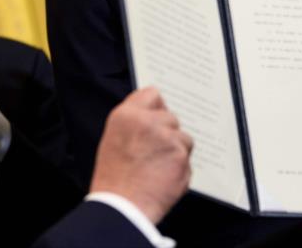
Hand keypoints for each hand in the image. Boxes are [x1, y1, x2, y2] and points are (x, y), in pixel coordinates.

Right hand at [89, 87, 192, 223]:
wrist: (122, 207)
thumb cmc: (114, 178)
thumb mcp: (113, 139)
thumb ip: (134, 123)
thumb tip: (154, 118)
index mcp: (126, 115)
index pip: (152, 94)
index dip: (156, 108)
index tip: (157, 118)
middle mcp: (147, 122)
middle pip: (171, 117)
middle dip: (168, 133)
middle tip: (154, 152)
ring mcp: (167, 138)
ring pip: (183, 137)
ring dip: (176, 151)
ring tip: (158, 168)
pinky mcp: (181, 156)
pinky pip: (187, 158)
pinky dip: (180, 168)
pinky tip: (164, 178)